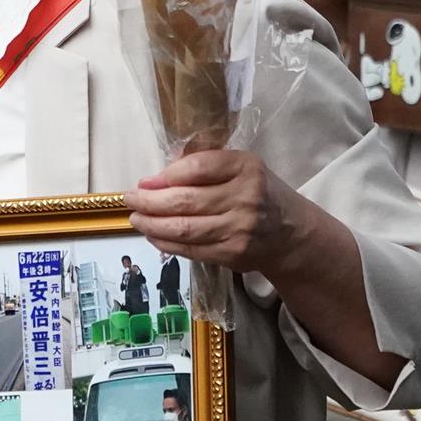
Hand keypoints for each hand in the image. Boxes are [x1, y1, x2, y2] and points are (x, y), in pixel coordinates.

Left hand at [124, 150, 303, 279]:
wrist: (290, 232)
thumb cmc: (257, 193)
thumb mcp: (241, 168)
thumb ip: (206, 166)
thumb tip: (158, 177)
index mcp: (246, 167)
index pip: (198, 167)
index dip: (166, 175)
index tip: (144, 181)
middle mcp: (245, 197)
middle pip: (186, 200)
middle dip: (150, 201)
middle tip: (130, 199)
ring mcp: (239, 228)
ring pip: (184, 228)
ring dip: (152, 225)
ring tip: (136, 219)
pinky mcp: (232, 254)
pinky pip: (191, 249)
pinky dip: (166, 243)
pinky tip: (153, 236)